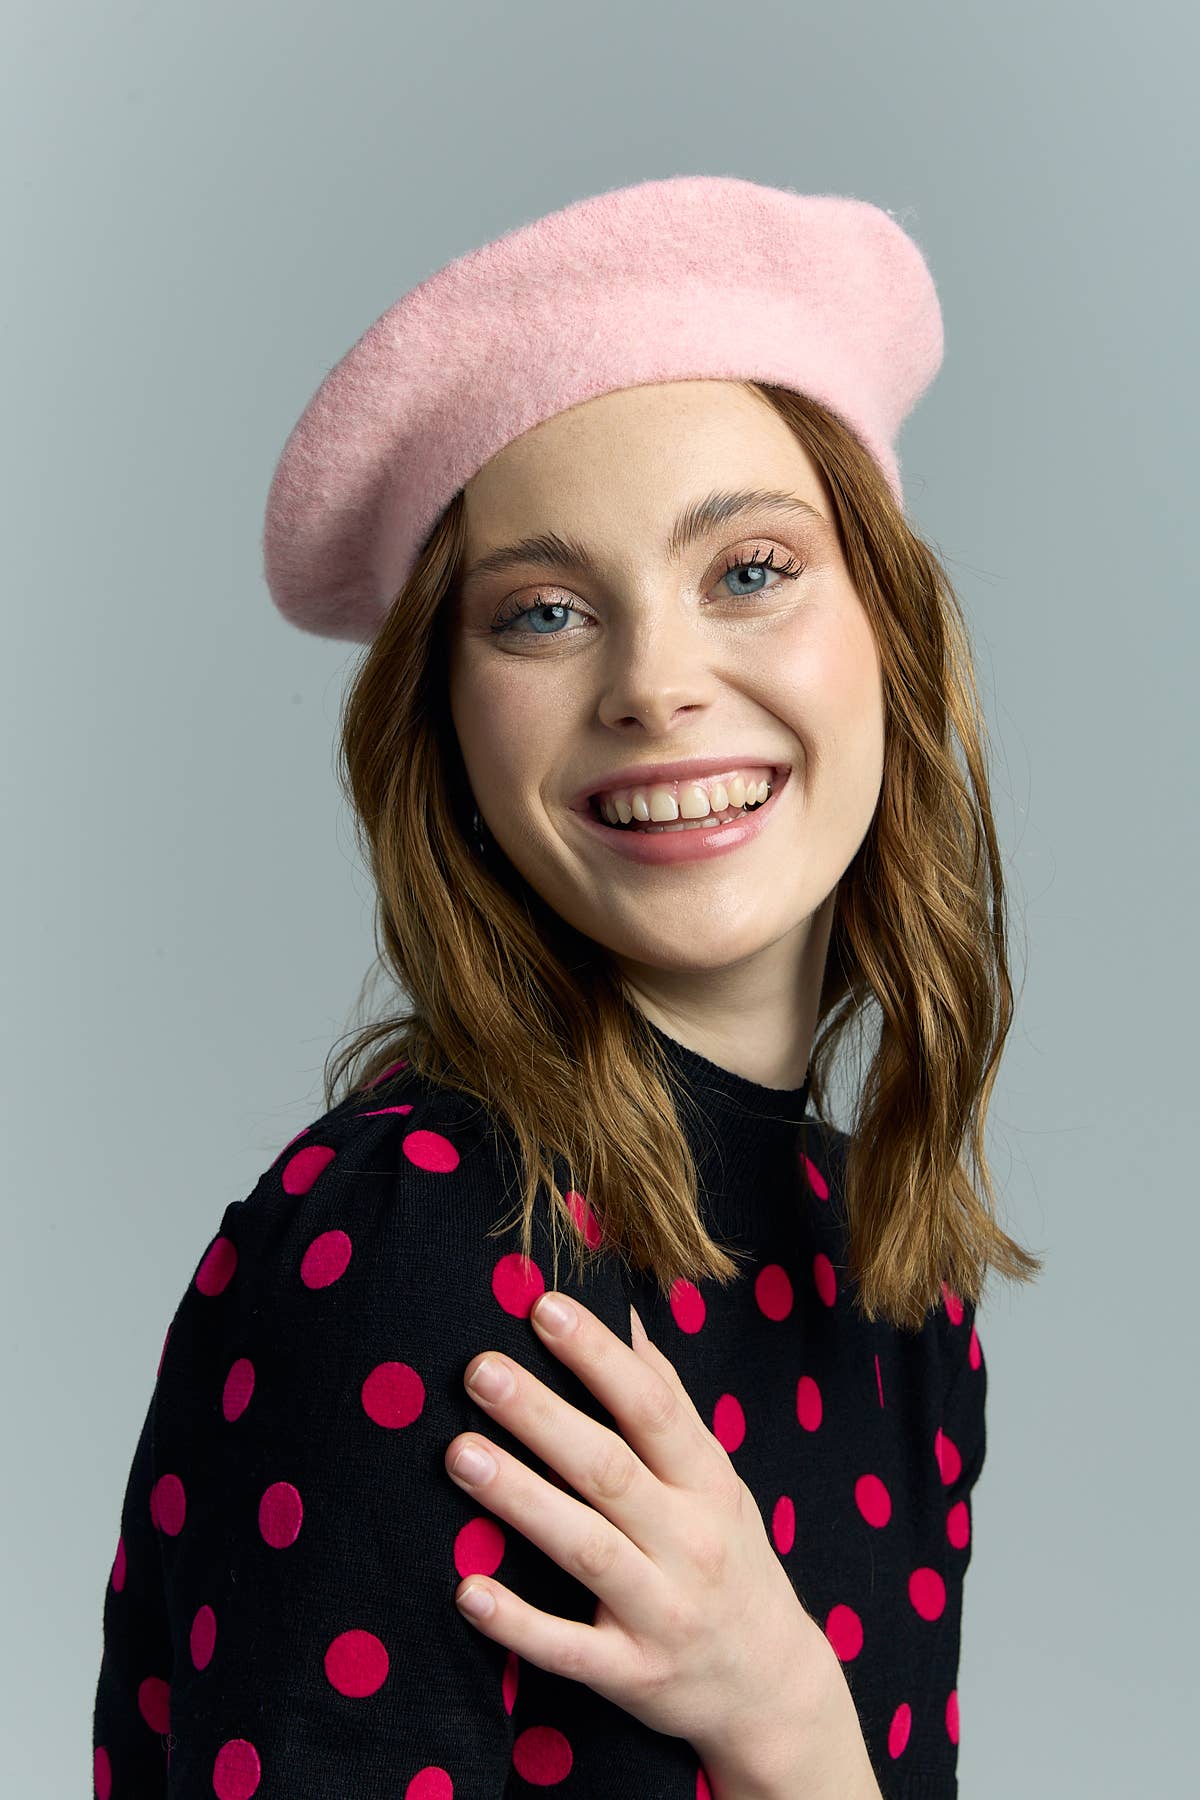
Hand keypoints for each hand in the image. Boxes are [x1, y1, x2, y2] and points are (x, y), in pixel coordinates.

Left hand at [444, 1292, 842, 1769]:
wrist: (774, 1687)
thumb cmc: (731, 1559)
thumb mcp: (716, 1479)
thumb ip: (668, 1403)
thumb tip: (623, 1318)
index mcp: (707, 1484)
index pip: (652, 1407)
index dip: (598, 1356)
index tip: (544, 1308)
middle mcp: (690, 1542)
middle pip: (609, 1470)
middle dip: (542, 1417)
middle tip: (479, 1371)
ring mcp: (662, 1611)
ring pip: (586, 1549)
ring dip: (521, 1500)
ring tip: (459, 1455)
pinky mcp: (633, 1674)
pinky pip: (569, 1649)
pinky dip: (518, 1624)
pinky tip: (468, 1589)